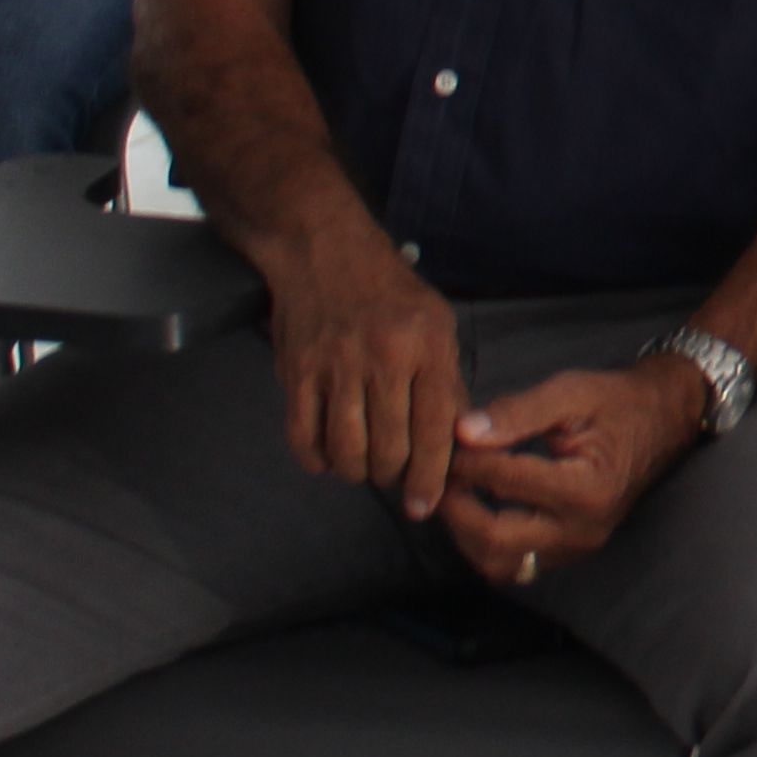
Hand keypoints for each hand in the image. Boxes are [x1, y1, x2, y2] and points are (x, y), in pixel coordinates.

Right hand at [267, 224, 468, 515]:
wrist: (324, 250)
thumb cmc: (390, 292)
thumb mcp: (437, 324)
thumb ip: (448, 382)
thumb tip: (460, 442)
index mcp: (427, 346)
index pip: (436, 429)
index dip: (430, 477)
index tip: (425, 506)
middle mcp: (384, 357)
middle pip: (390, 449)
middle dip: (392, 475)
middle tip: (392, 471)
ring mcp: (336, 364)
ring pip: (347, 450)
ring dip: (355, 470)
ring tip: (362, 463)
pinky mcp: (296, 371)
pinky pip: (304, 436)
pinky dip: (316, 459)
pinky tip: (327, 456)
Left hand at [438, 358, 705, 583]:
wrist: (666, 419)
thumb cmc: (618, 400)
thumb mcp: (572, 391)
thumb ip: (516, 412)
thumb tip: (462, 431)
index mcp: (587, 489)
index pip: (504, 481)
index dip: (465, 460)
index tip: (445, 438)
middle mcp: (583, 529)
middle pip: (494, 538)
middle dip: (455, 507)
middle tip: (440, 473)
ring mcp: (578, 547)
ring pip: (499, 562)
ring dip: (466, 533)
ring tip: (456, 492)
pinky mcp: (572, 552)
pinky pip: (515, 563)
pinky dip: (486, 542)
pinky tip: (479, 508)